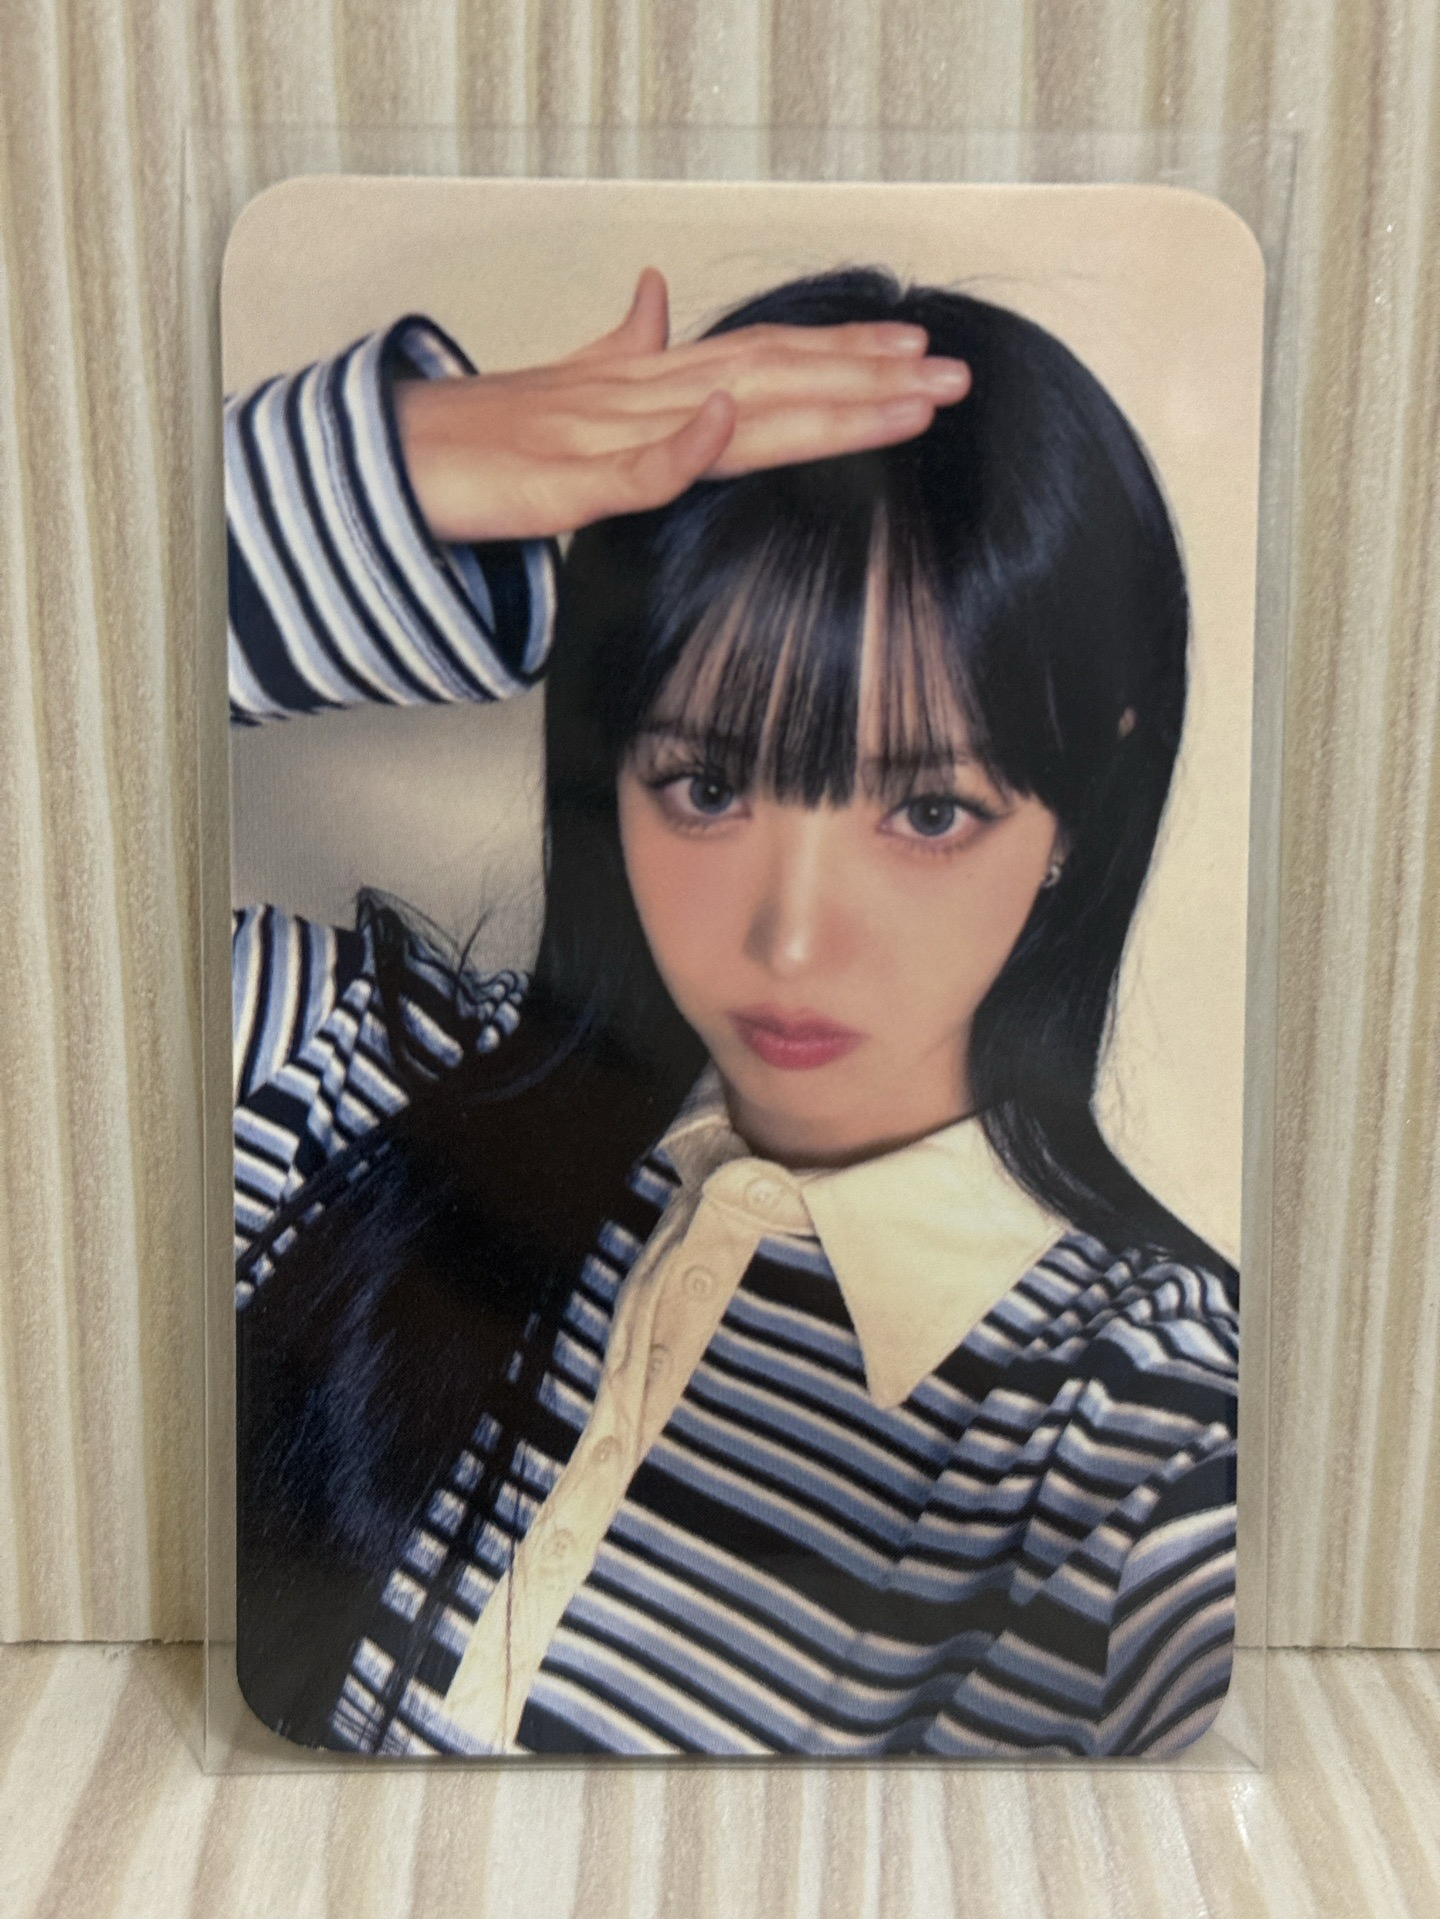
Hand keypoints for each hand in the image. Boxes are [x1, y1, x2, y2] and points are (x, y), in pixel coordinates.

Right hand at [393, 268, 970, 541]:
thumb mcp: (569, 386)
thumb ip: (623, 347)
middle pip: (772, 380)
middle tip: (953, 377)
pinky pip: (630, 466)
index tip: (918, 354)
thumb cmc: (485, 431)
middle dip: (868, 379)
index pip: (765, 359)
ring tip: (898, 392)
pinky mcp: (563, 482)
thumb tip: (657, 296)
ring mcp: (606, 434)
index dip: (842, 356)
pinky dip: (682, 442)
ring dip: (818, 402)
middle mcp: (643, 396)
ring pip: (728, 414)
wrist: (400, 458)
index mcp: (651, 383)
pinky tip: (731, 419)